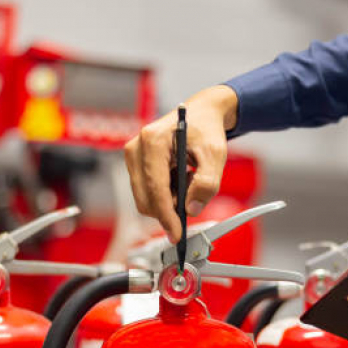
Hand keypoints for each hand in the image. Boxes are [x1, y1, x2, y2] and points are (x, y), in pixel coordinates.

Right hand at [124, 85, 237, 242]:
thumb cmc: (206, 129)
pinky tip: (179, 179)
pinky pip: (146, 192)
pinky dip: (164, 194)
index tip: (176, 233)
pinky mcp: (134, 163)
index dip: (166, 216)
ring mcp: (132, 156)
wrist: (200, 114)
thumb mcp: (215, 155)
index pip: (155, 188)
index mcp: (154, 141)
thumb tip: (191, 209)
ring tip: (188, 180)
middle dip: (169, 208)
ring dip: (168, 200)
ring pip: (145, 198)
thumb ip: (206, 184)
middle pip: (145, 198)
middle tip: (193, 196)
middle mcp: (137, 147)